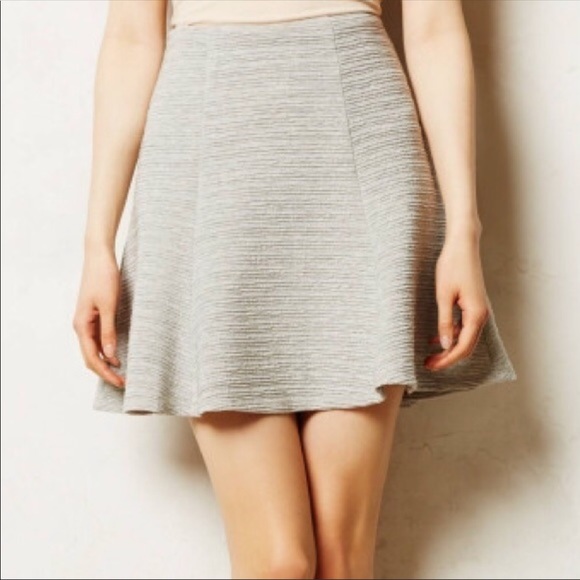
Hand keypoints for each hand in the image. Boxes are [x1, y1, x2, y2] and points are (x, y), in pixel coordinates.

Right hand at [73, 248, 124, 387]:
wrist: (99, 256)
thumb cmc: (104, 277)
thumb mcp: (109, 306)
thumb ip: (109, 331)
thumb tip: (109, 357)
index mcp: (82, 326)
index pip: (91, 358)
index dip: (106, 374)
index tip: (121, 383)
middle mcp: (81, 326)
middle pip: (91, 357)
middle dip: (105, 373)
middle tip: (124, 383)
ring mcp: (87, 321)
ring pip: (94, 350)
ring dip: (106, 363)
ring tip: (123, 373)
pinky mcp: (94, 315)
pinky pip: (98, 339)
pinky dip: (107, 350)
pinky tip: (118, 354)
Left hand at [424, 231, 489, 370]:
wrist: (462, 245)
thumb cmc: (452, 266)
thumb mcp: (444, 296)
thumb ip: (445, 322)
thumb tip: (446, 346)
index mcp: (476, 314)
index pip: (463, 347)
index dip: (447, 360)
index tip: (431, 365)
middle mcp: (481, 315)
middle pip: (466, 346)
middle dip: (448, 358)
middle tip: (428, 364)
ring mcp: (478, 310)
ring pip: (465, 338)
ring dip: (449, 348)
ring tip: (430, 354)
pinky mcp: (472, 305)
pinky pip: (464, 327)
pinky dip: (451, 335)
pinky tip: (436, 338)